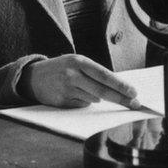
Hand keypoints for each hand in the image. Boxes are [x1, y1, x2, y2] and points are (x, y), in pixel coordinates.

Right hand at [20, 54, 140, 108]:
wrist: (34, 77)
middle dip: (120, 98)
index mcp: (78, 61)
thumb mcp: (76, 63)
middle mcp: (72, 74)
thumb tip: (119, 88)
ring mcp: (66, 89)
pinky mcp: (62, 102)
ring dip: (97, 97)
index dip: (120, 85)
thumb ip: (94, 73)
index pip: (104, 75)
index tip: (134, 92)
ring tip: (83, 88)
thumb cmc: (61, 69)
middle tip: (134, 104)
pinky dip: (84, 102)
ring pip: (93, 99)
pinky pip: (82, 105)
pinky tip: (73, 94)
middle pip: (102, 90)